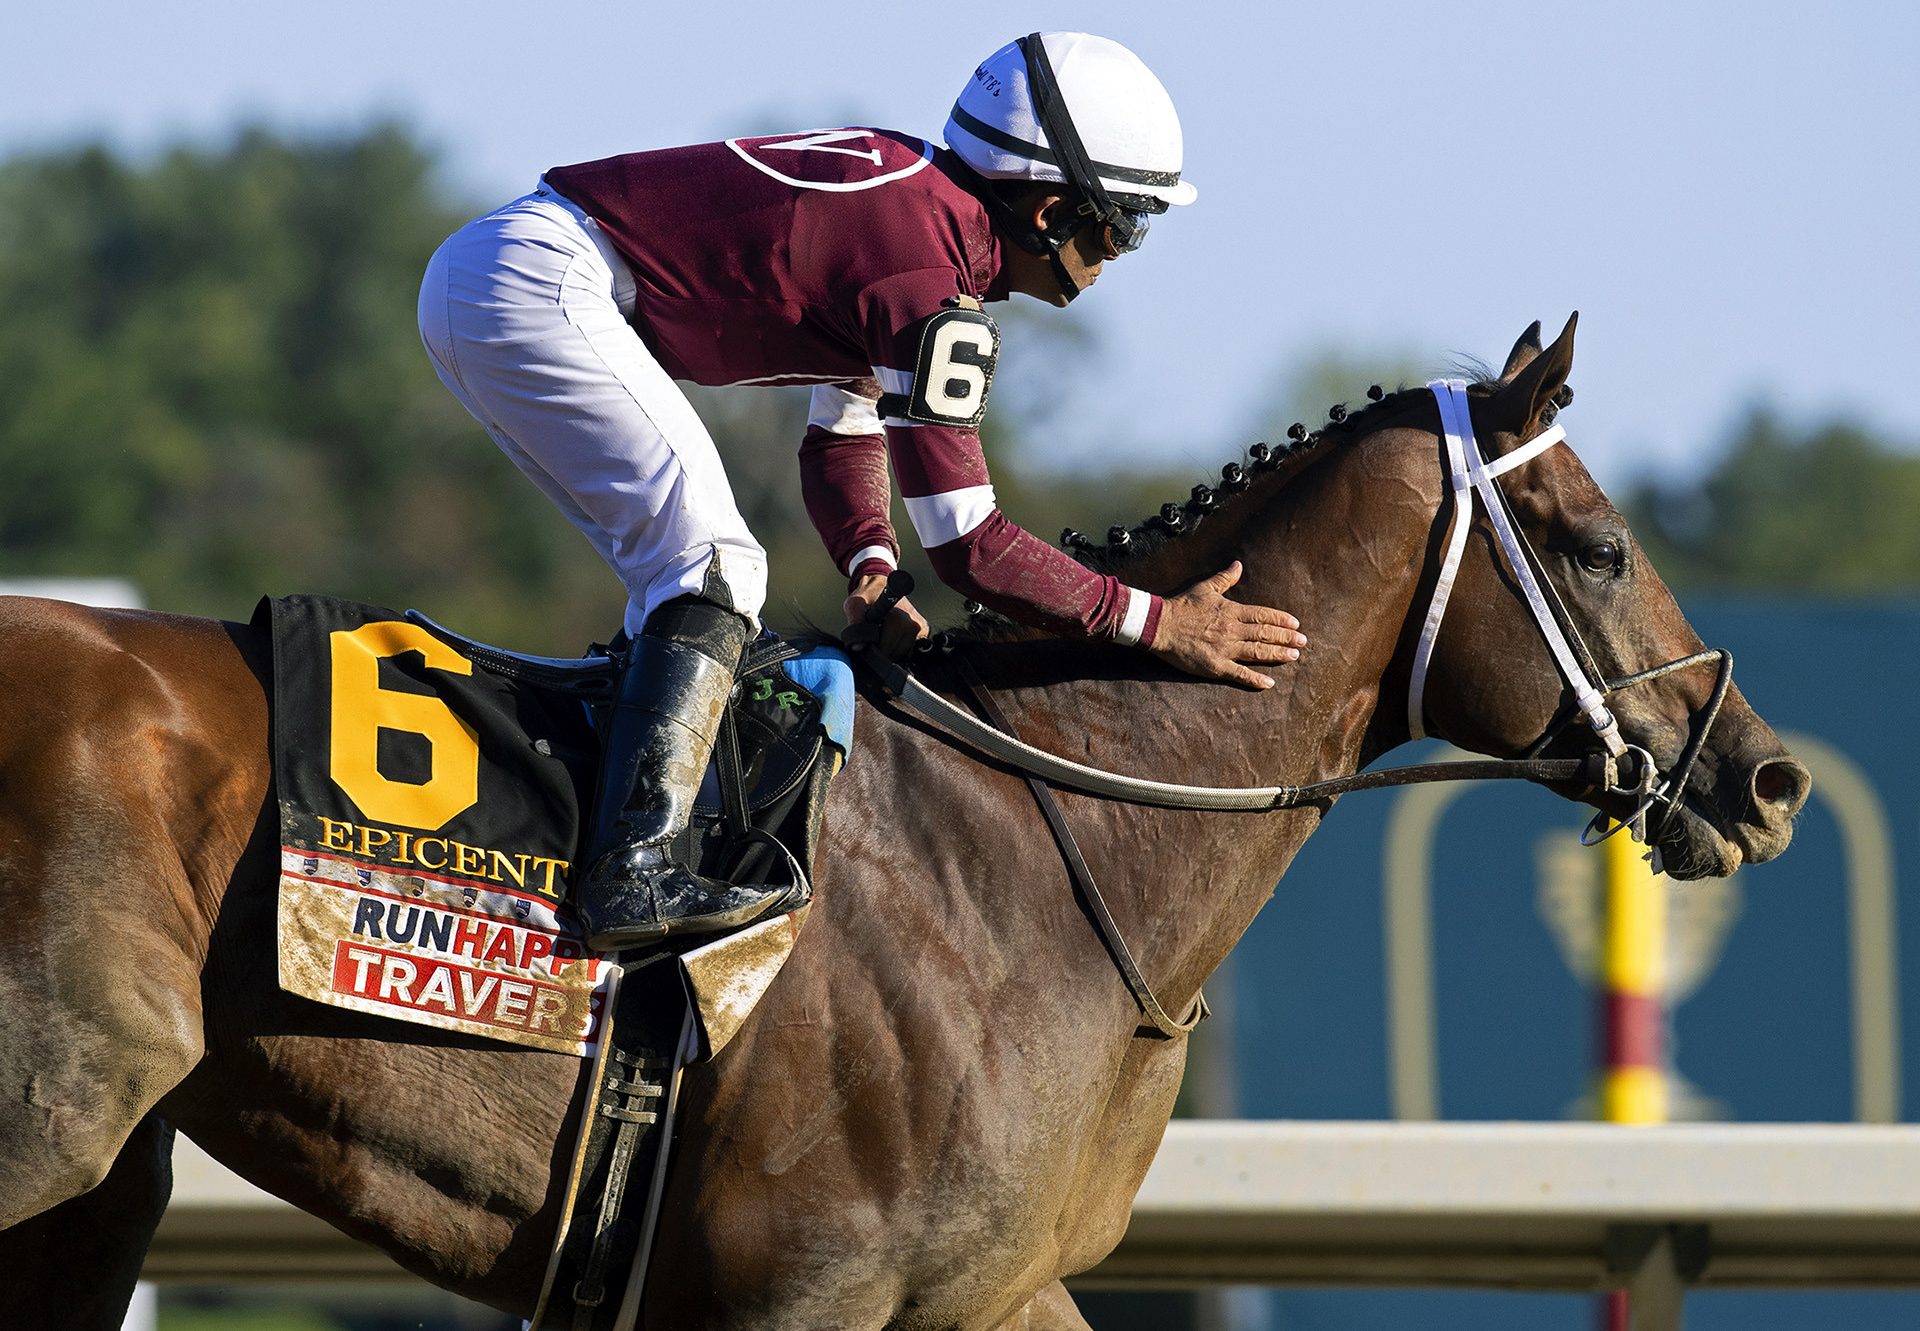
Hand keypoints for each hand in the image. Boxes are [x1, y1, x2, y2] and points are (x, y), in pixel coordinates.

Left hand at [844, 573, 929, 659]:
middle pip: (894, 654)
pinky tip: (891, 637)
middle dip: (881, 651)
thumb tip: (858, 647)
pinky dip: (899, 648)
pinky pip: (909, 651)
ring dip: (890, 651)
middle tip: (873, 638)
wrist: (882, 584)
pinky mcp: (923, 630)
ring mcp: (919, 628)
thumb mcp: (854, 605)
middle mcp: (912, 623)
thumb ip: (855, 624)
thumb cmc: (867, 595)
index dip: (874, 650)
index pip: (886, 649)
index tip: (868, 643)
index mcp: (898, 618)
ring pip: (902, 655)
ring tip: (882, 635)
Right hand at [1147, 561, 1304, 689]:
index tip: (1295, 625)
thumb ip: (1225, 578)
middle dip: (1286, 638)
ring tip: (1294, 657)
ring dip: (1277, 655)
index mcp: (1231, 611)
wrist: (1160, 625)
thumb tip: (1238, 564)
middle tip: (1303, 642)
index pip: (1263, 615)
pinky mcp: (1215, 666)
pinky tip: (1269, 683)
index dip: (1281, 620)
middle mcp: (1232, 630)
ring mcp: (1225, 649)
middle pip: (1265, 634)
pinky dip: (1255, 679)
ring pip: (1257, 652)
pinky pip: (1239, 674)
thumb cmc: (1181, 606)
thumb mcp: (1205, 588)